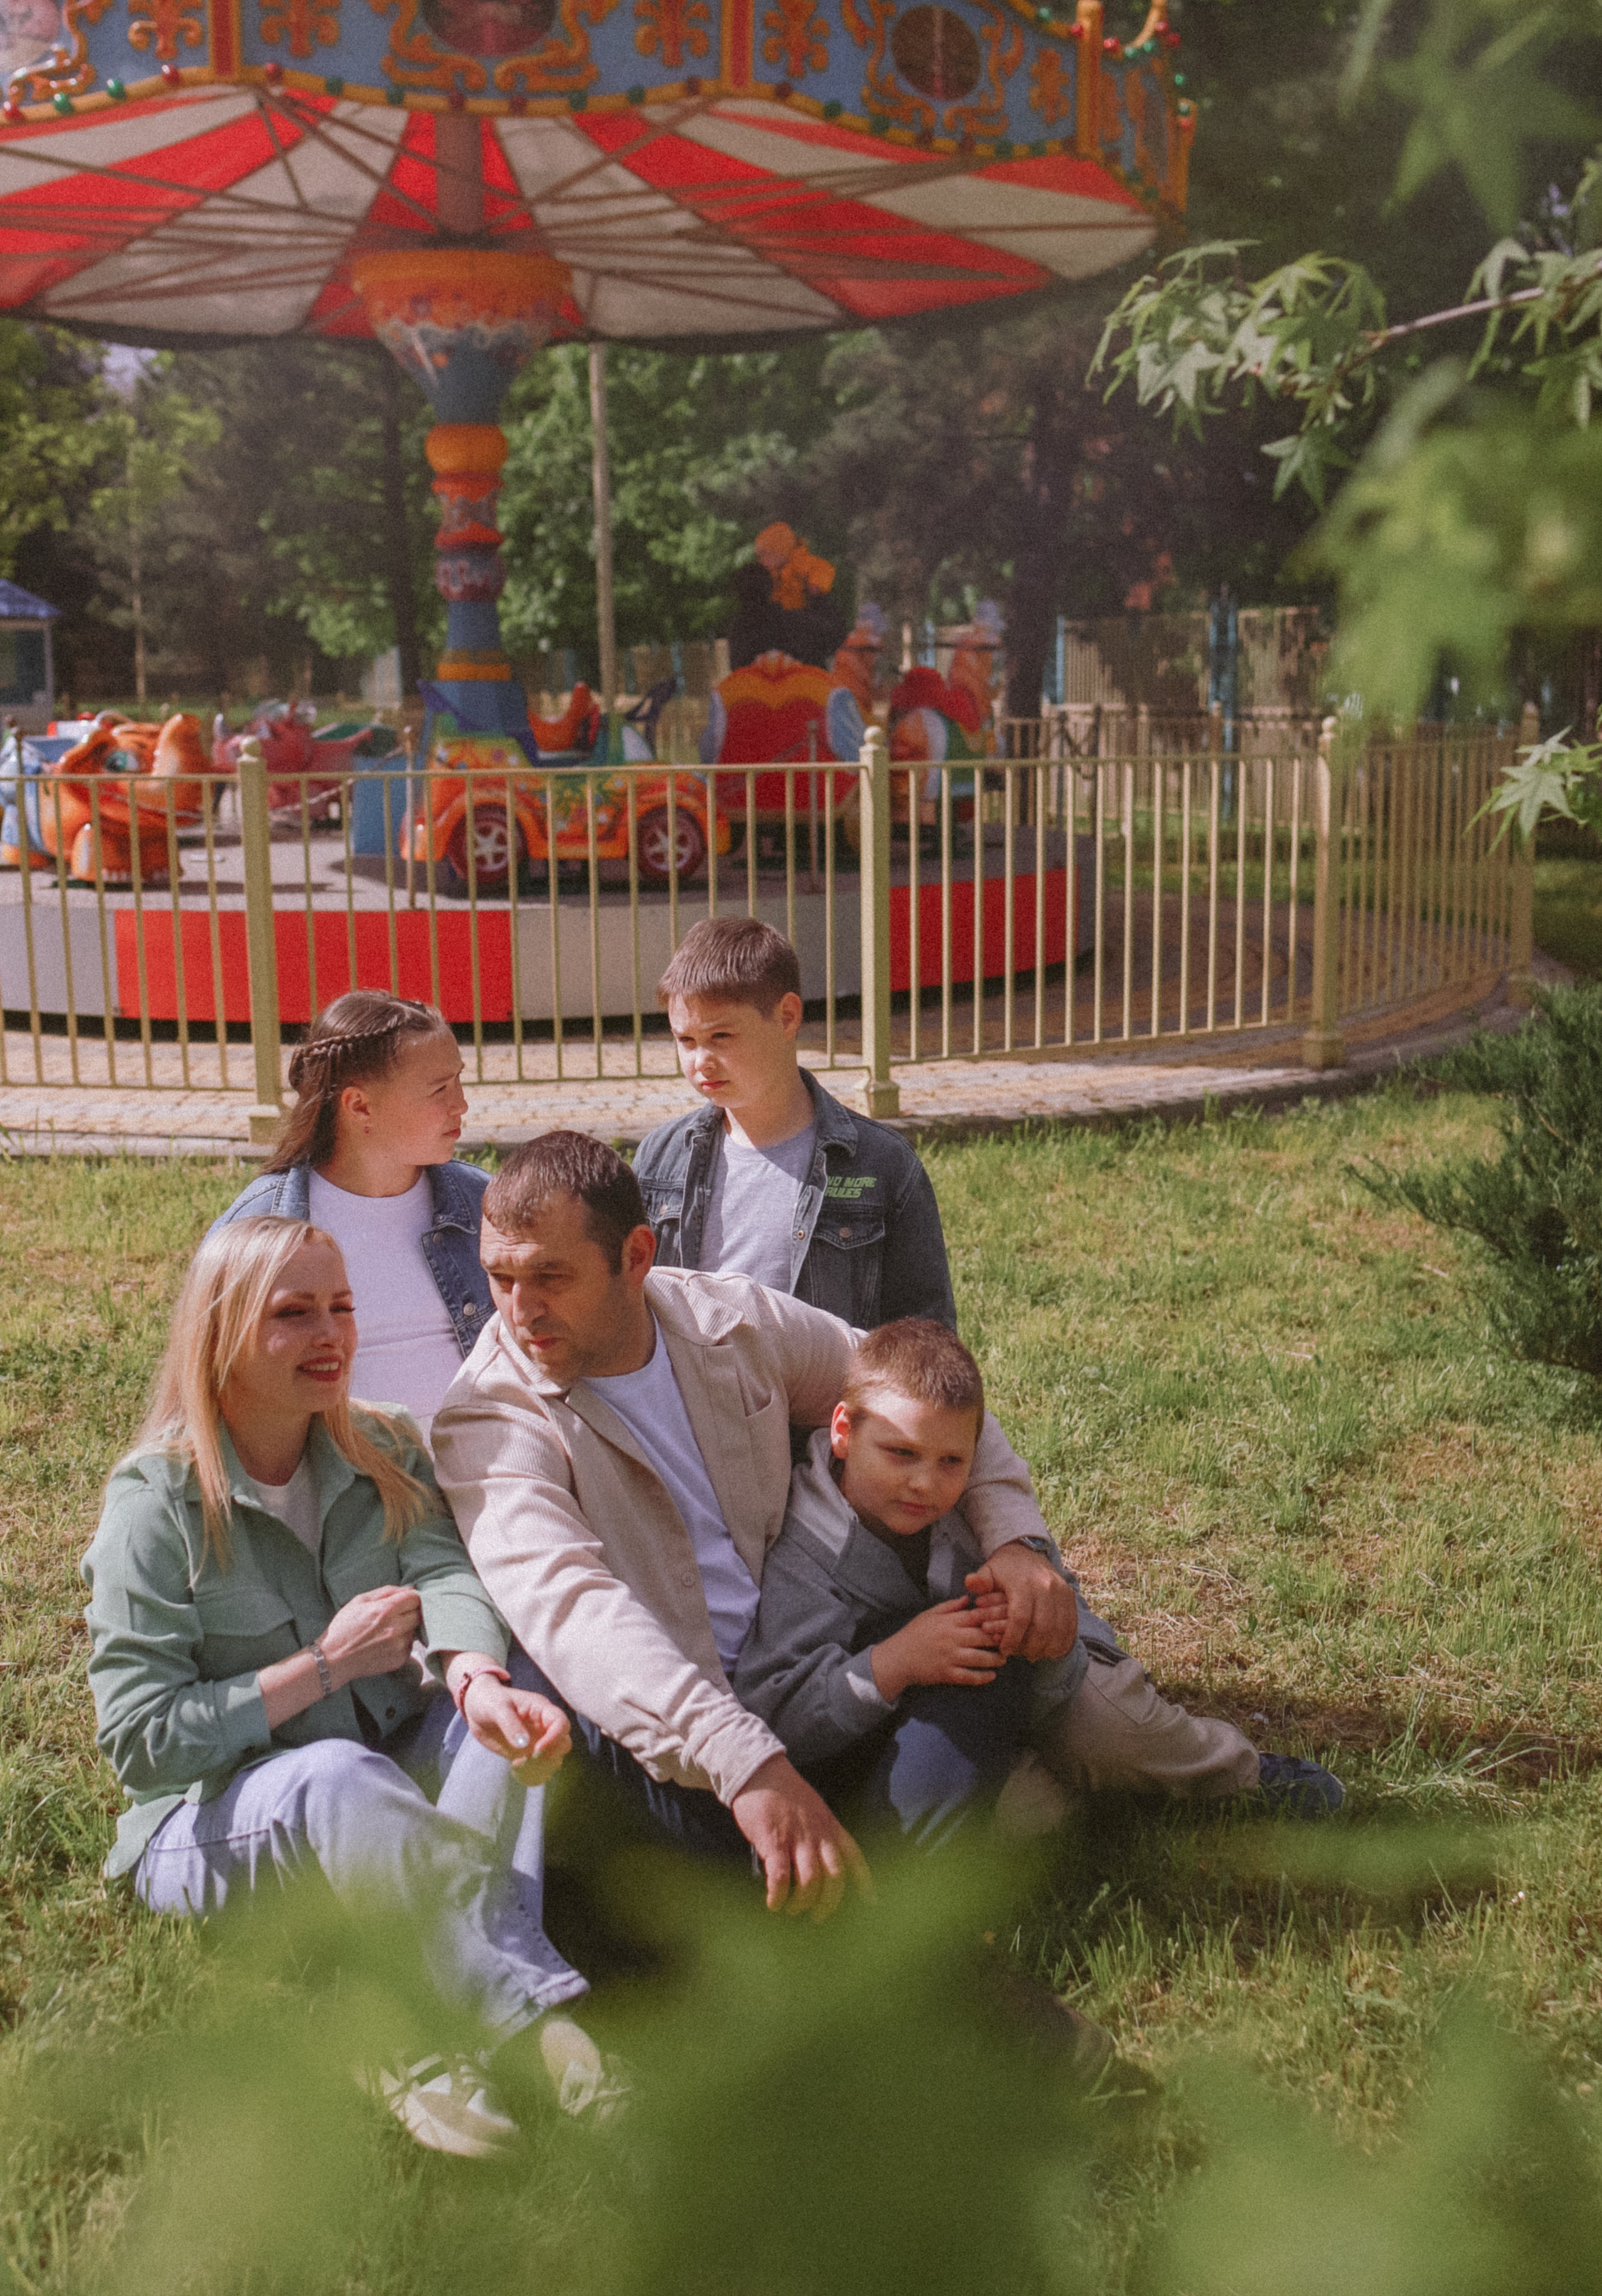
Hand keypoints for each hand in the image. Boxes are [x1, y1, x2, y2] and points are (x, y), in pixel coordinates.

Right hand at [317, 1585, 423, 1686]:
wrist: (333, 1659)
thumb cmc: (344, 1627)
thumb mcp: (359, 1601)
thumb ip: (387, 1591)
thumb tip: (410, 1587)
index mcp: (386, 1610)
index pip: (415, 1598)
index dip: (409, 1597)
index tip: (402, 1601)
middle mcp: (396, 1628)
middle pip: (419, 1613)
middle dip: (409, 1612)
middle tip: (394, 1616)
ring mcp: (399, 1645)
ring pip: (415, 1630)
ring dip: (406, 1628)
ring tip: (387, 1630)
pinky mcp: (400, 1659)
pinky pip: (410, 1645)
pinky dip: (402, 1642)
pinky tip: (386, 1643)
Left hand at [462, 1674, 571, 1782]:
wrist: (477, 1709)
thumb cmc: (489, 1700)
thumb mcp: (497, 1708)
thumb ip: (510, 1723)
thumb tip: (523, 1744)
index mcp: (540, 1709)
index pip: (561, 1723)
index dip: (555, 1737)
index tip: (536, 1749)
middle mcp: (543, 1726)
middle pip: (564, 1743)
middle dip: (551, 1755)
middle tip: (529, 1759)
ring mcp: (536, 1741)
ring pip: (554, 1758)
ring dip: (541, 1767)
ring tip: (518, 1764)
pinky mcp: (527, 1754)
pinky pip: (539, 1768)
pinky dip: (532, 1774)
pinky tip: (515, 1769)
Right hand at [729, 1753, 872, 1919]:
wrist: (759, 1770)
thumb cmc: (784, 1791)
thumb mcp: (814, 1808)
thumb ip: (822, 1831)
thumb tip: (823, 1859)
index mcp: (830, 1826)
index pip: (854, 1857)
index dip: (865, 1882)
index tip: (872, 1901)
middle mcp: (818, 1834)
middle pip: (835, 1877)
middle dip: (828, 1903)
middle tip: (818, 1916)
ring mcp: (797, 1838)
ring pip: (811, 1881)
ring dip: (803, 1902)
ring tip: (792, 1909)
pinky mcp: (773, 1842)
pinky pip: (781, 1877)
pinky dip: (778, 1896)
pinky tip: (774, 1903)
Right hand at [870, 1596, 1006, 1701]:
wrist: (898, 1658)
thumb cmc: (914, 1634)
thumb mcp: (929, 1614)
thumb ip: (950, 1606)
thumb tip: (969, 1598)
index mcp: (948, 1622)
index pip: (976, 1616)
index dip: (993, 1617)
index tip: (1006, 1618)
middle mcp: (951, 1638)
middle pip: (982, 1636)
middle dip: (999, 1638)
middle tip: (1011, 1640)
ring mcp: (950, 1657)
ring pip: (979, 1658)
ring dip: (995, 1659)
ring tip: (1004, 1659)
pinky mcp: (947, 1674)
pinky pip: (968, 1676)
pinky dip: (982, 1677)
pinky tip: (992, 1676)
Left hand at [968, 1541, 1077, 1661]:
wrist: (1027, 1552)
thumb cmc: (1005, 1568)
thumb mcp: (988, 1570)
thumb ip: (979, 1581)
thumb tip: (970, 1584)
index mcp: (1025, 1583)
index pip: (1020, 1617)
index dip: (1012, 1638)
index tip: (1004, 1650)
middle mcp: (1047, 1586)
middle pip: (1043, 1627)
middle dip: (1031, 1646)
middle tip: (1020, 1655)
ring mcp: (1062, 1591)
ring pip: (1059, 1629)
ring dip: (1048, 1647)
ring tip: (1034, 1654)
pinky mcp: (1070, 1596)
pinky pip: (1071, 1625)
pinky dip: (1062, 1640)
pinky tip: (1051, 1649)